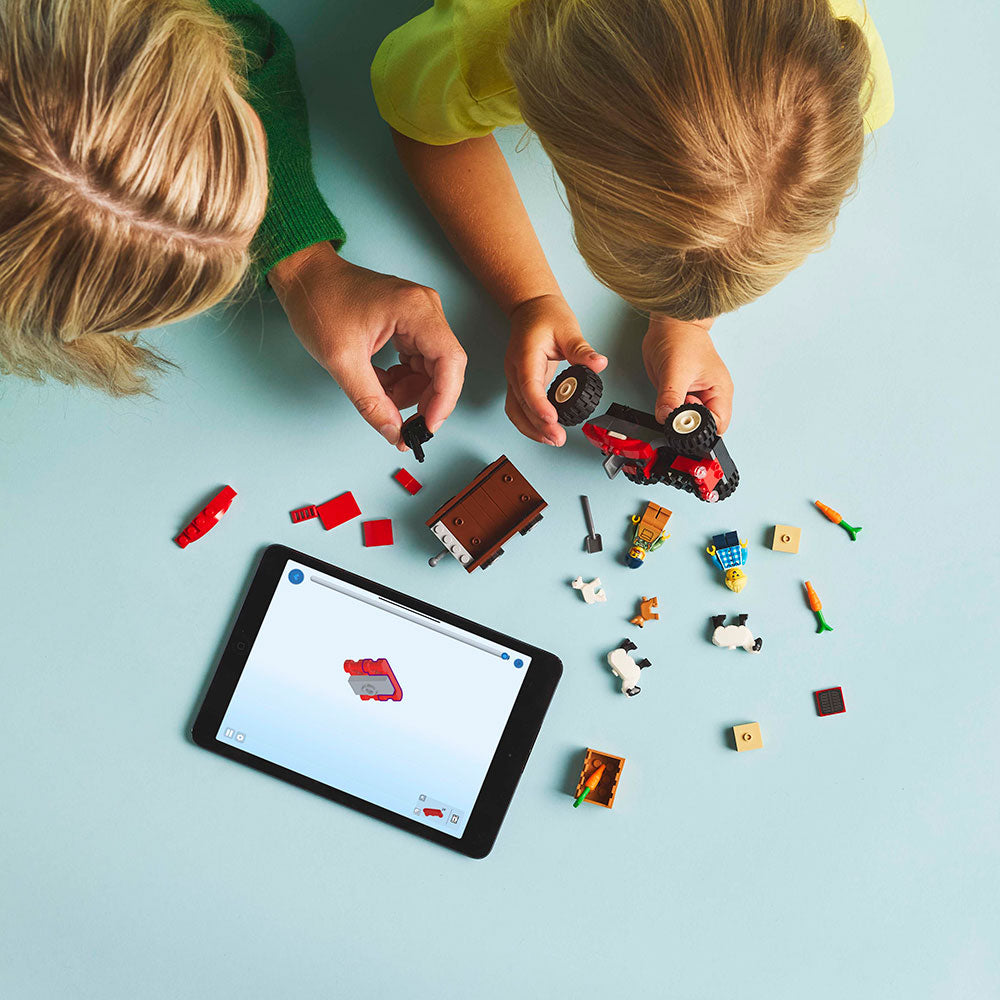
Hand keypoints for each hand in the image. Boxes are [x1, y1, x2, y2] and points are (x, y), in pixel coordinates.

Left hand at [269, 242, 465, 448]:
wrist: (305, 277)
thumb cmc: (319, 302)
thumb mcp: (341, 360)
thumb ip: (370, 401)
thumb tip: (392, 431)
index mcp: (415, 310)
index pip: (450, 361)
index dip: (444, 399)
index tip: (427, 426)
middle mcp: (425, 309)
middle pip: (444, 368)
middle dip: (423, 400)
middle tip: (401, 424)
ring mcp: (419, 316)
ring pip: (431, 369)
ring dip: (408, 391)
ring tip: (378, 394)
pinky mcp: (410, 324)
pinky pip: (418, 362)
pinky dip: (402, 380)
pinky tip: (379, 382)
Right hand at [503, 294, 606, 444]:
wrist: (531, 308)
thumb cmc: (545, 315)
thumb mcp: (568, 328)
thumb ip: (582, 350)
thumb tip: (599, 363)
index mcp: (525, 355)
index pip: (529, 385)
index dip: (539, 405)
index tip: (552, 419)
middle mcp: (515, 370)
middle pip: (521, 405)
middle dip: (538, 426)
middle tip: (558, 438)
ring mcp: (515, 378)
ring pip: (515, 411)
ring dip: (531, 429)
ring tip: (552, 440)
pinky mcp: (520, 384)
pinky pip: (518, 408)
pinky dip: (529, 423)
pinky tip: (544, 431)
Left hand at [642, 314, 732, 432]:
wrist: (669, 326)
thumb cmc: (681, 338)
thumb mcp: (675, 370)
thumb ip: (671, 397)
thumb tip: (667, 418)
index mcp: (719, 391)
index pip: (718, 425)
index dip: (700, 427)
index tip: (684, 416)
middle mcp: (710, 396)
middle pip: (701, 426)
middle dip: (686, 421)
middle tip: (676, 401)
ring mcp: (695, 396)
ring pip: (686, 421)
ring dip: (675, 415)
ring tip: (672, 393)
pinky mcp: (681, 395)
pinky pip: (675, 412)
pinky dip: (668, 410)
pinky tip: (666, 395)